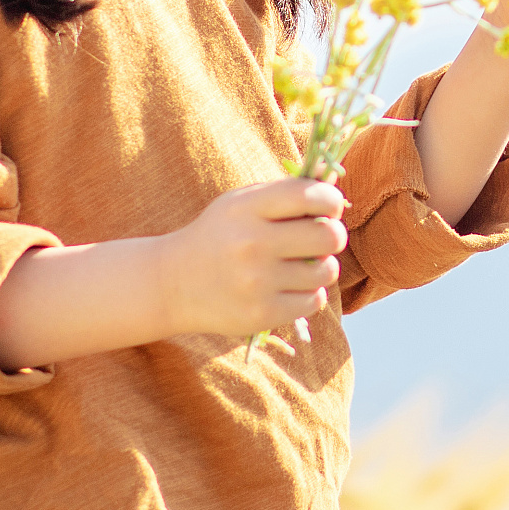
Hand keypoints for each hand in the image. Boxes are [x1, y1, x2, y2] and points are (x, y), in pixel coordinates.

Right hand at [158, 178, 347, 337]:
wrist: (172, 283)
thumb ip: (284, 195)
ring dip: (321, 268)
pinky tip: (290, 288)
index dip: (331, 201)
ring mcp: (256, 282)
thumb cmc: (219, 236)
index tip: (329, 209)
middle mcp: (252, 243)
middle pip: (329, 236)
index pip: (310, 196)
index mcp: (247, 208)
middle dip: (333, 235)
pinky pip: (314, 301)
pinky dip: (309, 294)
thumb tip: (336, 198)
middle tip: (321, 239)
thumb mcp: (239, 204)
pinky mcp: (261, 314)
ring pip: (326, 271)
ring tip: (302, 266)